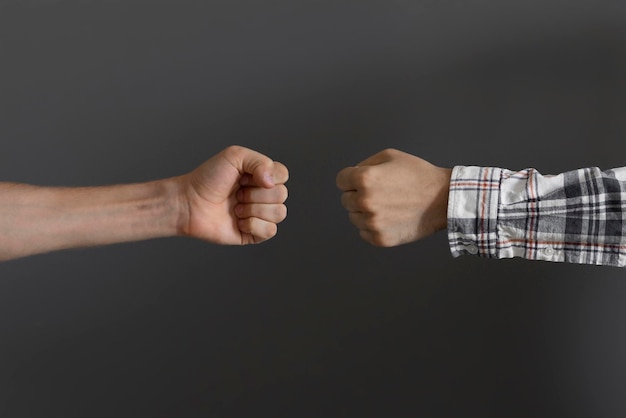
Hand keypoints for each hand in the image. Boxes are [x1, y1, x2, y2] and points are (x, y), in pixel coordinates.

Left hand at [177, 146, 288, 244]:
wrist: (189, 203)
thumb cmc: (208, 178)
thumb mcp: (234, 156)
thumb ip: (260, 161)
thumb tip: (272, 183)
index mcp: (262, 177)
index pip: (283, 175)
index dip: (267, 176)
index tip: (244, 176)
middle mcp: (263, 196)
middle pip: (281, 195)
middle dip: (256, 194)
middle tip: (237, 193)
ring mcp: (260, 215)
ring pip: (279, 213)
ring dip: (254, 209)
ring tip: (236, 208)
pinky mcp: (254, 234)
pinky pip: (270, 231)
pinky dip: (253, 225)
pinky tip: (238, 221)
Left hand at [336, 148, 450, 246]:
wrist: (442, 199)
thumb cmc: (417, 175)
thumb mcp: (390, 156)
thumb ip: (364, 164)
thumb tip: (350, 177)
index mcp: (364, 179)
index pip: (341, 181)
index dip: (351, 179)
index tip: (364, 181)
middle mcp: (364, 202)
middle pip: (345, 200)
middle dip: (358, 195)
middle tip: (380, 193)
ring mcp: (372, 223)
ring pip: (354, 217)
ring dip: (364, 212)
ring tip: (387, 206)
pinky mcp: (380, 238)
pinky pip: (363, 233)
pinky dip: (373, 227)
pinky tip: (390, 218)